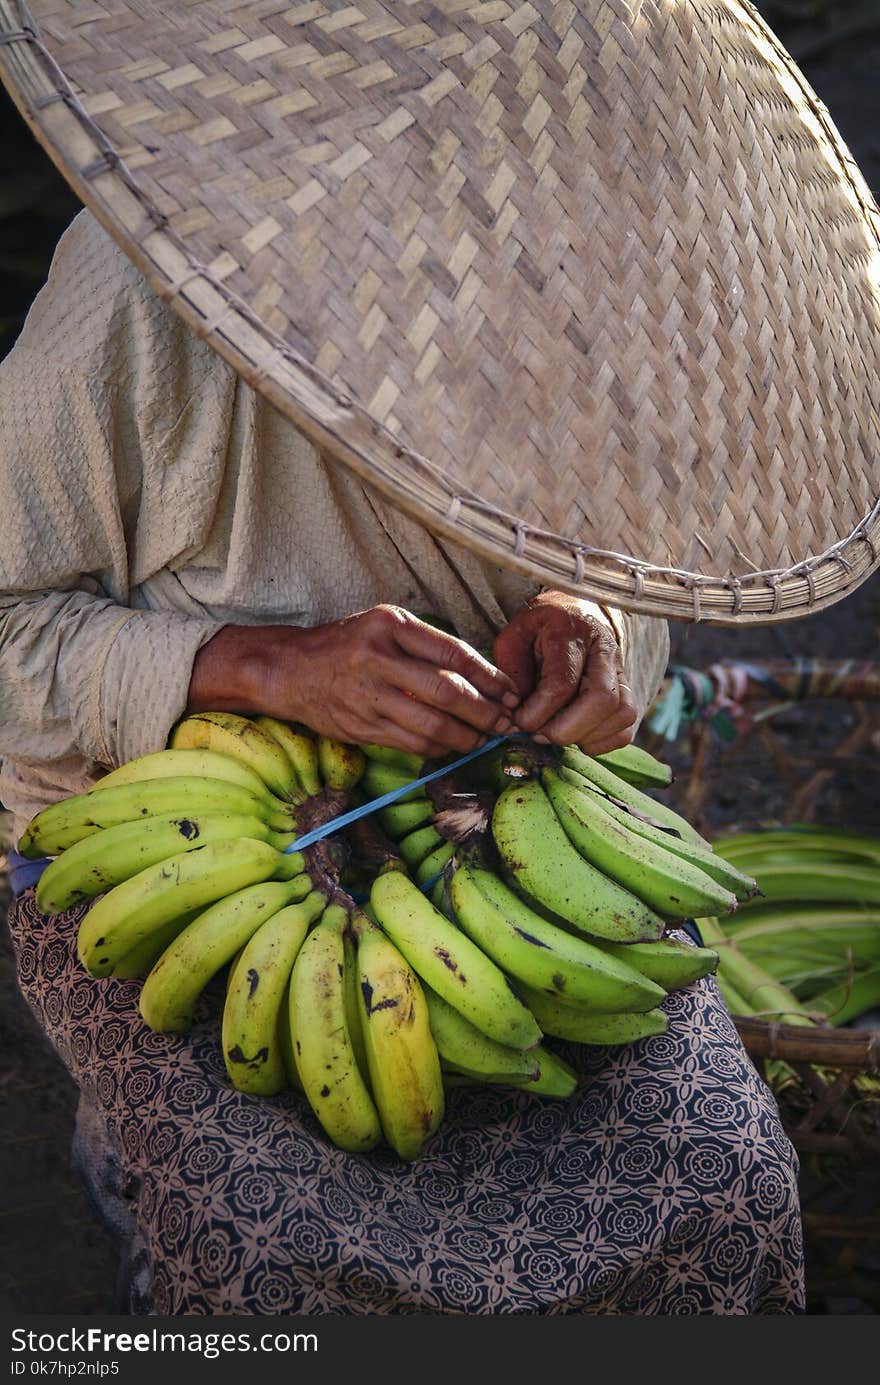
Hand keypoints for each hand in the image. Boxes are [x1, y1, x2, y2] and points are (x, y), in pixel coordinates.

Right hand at [188, 606, 517, 756]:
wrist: (290, 670)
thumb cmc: (346, 645)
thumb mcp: (384, 626)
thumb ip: (426, 645)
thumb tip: (482, 676)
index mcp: (390, 625)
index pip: (454, 653)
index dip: (489, 677)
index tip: (510, 691)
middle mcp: (378, 658)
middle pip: (448, 691)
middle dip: (485, 712)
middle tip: (504, 722)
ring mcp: (367, 695)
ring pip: (432, 723)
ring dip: (466, 736)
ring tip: (482, 738)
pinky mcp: (361, 725)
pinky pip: (411, 742)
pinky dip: (439, 748)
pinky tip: (452, 746)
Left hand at [493, 591, 636, 752]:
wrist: (572, 614)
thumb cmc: (538, 630)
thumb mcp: (514, 638)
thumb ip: (513, 673)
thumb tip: (516, 710)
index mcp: (570, 632)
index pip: (562, 682)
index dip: (538, 712)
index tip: (519, 721)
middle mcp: (604, 649)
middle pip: (601, 699)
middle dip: (566, 729)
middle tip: (540, 735)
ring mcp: (621, 670)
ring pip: (622, 713)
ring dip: (586, 736)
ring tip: (558, 733)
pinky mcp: (628, 689)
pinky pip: (628, 724)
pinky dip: (604, 740)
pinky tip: (578, 736)